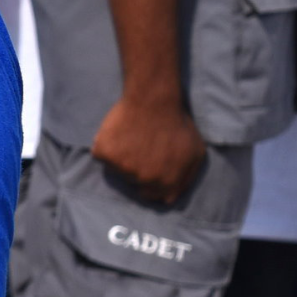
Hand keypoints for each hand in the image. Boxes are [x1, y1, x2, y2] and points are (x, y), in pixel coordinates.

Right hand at [91, 94, 205, 204]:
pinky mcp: (105, 153)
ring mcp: (123, 168)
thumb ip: (185, 177)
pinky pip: (100, 154)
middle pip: (133, 183)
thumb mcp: (196, 154)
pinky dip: (105, 145)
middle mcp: (145, 181)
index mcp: (168, 184)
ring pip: (116, 169)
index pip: (154, 196)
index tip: (147, 168)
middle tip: (138, 149)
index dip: (150, 183)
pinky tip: (117, 132)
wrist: (153, 100)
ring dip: (120, 157)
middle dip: (135, 170)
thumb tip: (171, 196)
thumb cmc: (176, 123)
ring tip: (129, 137)